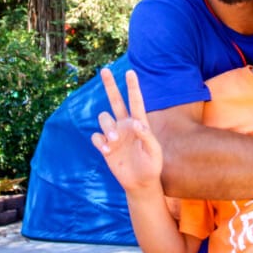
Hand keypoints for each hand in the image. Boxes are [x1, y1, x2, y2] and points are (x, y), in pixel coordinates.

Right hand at [91, 69, 162, 192]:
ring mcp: (115, 135)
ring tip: (114, 140)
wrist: (141, 182)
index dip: (133, 87)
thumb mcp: (155, 151)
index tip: (130, 72)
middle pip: (115, 100)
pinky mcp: (106, 147)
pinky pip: (97, 137)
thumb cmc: (152, 165)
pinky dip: (100, 141)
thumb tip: (135, 123)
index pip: (136, 101)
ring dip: (107, 127)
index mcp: (140, 123)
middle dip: (110, 85)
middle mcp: (125, 125)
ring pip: (104, 118)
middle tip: (104, 70)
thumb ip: (147, 136)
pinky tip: (107, 150)